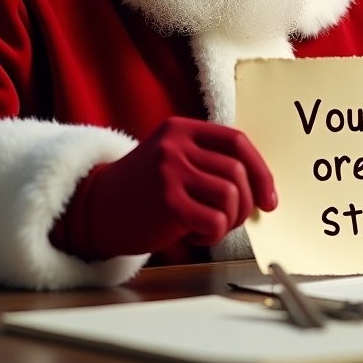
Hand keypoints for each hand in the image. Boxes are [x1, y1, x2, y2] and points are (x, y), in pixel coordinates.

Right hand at [50, 117, 277, 259]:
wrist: (93, 210)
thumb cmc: (142, 191)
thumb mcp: (173, 160)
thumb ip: (208, 163)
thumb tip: (260, 188)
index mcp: (182, 129)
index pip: (237, 141)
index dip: (260, 170)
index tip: (268, 197)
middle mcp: (176, 144)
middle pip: (237, 172)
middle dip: (245, 204)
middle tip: (232, 220)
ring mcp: (170, 170)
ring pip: (231, 195)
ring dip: (229, 219)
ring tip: (210, 225)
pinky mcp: (167, 201)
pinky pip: (215, 220)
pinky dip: (214, 234)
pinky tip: (195, 234)